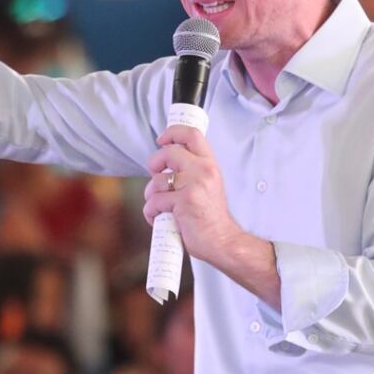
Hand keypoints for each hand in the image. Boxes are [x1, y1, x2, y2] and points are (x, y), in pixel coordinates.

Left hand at [143, 125, 241, 264]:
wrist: (222, 241)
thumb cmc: (211, 216)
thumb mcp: (208, 185)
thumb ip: (193, 171)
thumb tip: (167, 162)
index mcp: (209, 164)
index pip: (192, 134)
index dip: (172, 132)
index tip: (161, 140)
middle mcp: (203, 171)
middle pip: (167, 152)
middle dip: (154, 164)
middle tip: (156, 175)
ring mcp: (193, 186)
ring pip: (156, 181)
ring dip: (151, 195)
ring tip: (160, 206)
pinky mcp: (183, 202)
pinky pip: (154, 202)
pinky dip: (151, 213)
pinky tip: (159, 219)